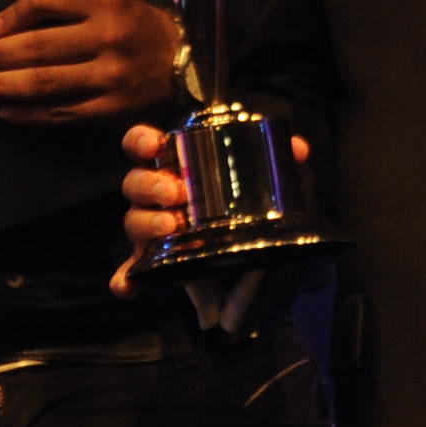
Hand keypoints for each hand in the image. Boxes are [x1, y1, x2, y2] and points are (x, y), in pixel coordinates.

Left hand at [0, 0, 184, 123]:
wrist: (188, 63)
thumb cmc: (136, 27)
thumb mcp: (107, 0)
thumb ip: (60, 7)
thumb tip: (0, 26)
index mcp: (106, 2)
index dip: (12, 14)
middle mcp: (108, 38)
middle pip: (38, 47)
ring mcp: (110, 78)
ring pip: (45, 83)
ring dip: (3, 86)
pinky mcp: (111, 110)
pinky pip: (61, 113)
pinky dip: (29, 114)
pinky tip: (5, 112)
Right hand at [106, 117, 305, 293]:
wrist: (254, 267)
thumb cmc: (244, 214)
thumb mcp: (265, 189)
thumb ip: (279, 167)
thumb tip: (299, 148)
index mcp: (173, 168)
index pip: (141, 145)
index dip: (141, 140)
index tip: (156, 144)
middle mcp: (155, 198)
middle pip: (134, 183)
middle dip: (151, 184)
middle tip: (177, 193)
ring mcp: (151, 232)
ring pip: (132, 221)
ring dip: (147, 222)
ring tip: (171, 227)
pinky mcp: (154, 267)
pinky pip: (131, 272)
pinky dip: (126, 278)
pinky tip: (131, 285)